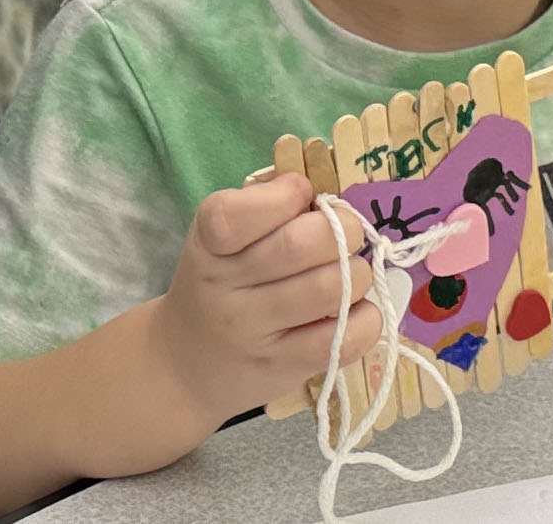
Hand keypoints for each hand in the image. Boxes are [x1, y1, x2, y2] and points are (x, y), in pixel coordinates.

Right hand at [148, 172, 382, 428]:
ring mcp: (253, 333)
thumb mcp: (221, 241)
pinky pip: (344, 339)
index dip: (283, 194)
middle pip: (298, 246)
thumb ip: (264, 206)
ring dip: (357, 273)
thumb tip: (320, 184)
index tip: (302, 193)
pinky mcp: (283, 368)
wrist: (185, 365)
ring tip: (350, 272)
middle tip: (346, 233)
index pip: (235, 215)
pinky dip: (367, 318)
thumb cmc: (218, 286)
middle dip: (341, 228)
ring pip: (328, 290)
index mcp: (208, 245)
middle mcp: (224, 289)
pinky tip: (356, 309)